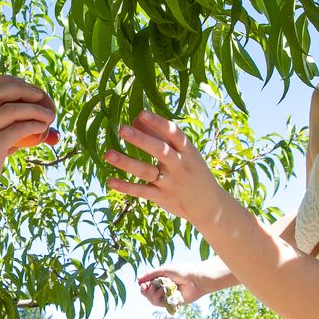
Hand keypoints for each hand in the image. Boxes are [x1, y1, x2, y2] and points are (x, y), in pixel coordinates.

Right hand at [0, 76, 55, 225]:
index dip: (9, 85)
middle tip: (41, 97)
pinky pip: (19, 128)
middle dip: (25, 89)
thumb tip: (25, 131)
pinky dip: (35, 125)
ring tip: (49, 116)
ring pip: (13, 108)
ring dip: (36, 109)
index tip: (26, 91)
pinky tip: (43, 130)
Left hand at [104, 110, 230, 228]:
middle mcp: (179, 165)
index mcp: (187, 151)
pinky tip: (111, 181)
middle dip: (141, 139)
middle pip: (160, 150)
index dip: (158, 123)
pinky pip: (142, 191)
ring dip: (127, 163)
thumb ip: (159, 136)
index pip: (173, 134)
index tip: (141, 113)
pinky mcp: (162, 197)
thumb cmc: (192, 172)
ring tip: (108, 154)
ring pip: (147, 171)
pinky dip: (126, 187)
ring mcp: (170, 183)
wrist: (210, 205)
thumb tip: (135, 120)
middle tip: (122, 129)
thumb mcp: (183, 153)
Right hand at [137, 262, 226, 309]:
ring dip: (151, 294)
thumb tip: (138, 280)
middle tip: (146, 287)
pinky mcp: (170, 303)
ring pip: (151, 299)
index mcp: (161, 280)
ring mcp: (166, 296)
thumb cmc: (182, 271)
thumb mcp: (164, 270)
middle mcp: (162, 288)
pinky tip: (162, 291)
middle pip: (147, 293)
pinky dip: (157, 297)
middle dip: (145, 290)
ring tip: (158, 288)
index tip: (141, 283)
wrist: (196, 279)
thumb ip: (151, 274)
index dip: (143, 285)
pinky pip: (158, 304)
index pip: (147, 285)